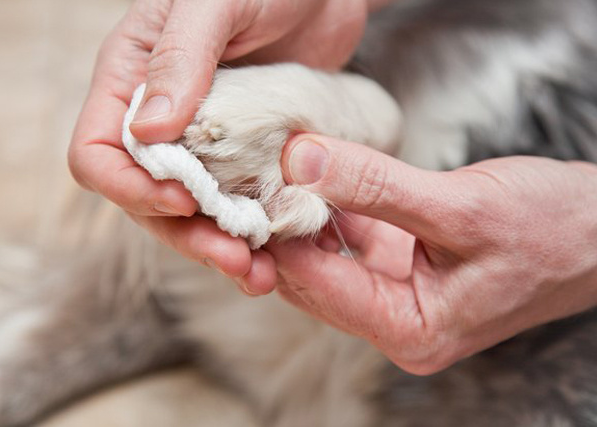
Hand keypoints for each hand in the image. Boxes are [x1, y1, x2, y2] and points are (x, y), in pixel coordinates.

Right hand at [68, 0, 370, 278]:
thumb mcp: (216, 2)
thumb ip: (180, 59)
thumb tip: (150, 132)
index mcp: (131, 80)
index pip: (98, 154)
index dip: (130, 188)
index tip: (182, 201)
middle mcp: (160, 120)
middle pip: (146, 199)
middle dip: (186, 235)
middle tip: (236, 259)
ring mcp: (204, 143)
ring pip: (192, 214)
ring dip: (219, 248)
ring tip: (260, 272)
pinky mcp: (245, 156)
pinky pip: (236, 205)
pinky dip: (252, 234)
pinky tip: (278, 253)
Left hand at [256, 134, 596, 374]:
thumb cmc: (550, 230)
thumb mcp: (459, 207)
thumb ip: (376, 186)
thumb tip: (301, 161)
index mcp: (411, 330)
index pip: (320, 287)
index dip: (282, 236)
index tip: (256, 186)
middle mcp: (396, 323)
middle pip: (314, 280)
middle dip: (284, 229)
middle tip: (259, 175)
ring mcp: (397, 296)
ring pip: (325, 260)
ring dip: (303, 217)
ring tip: (280, 171)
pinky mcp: (402, 267)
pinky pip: (349, 244)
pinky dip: (331, 212)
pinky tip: (316, 179)